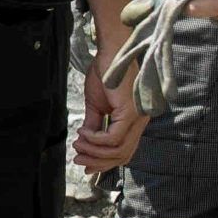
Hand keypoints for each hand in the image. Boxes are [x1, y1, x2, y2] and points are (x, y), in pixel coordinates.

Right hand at [74, 41, 145, 173]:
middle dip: (98, 162)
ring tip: (78, 143)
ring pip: (118, 150)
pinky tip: (83, 131)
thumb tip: (85, 141)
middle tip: (78, 159)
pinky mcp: (130, 112)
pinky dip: (96, 139)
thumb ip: (94, 124)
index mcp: (133, 121)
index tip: (85, 165)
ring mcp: (137, 118)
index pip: (124, 151)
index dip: (104, 162)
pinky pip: (113, 137)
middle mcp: (139, 122)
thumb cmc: (104, 73)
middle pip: (123, 155)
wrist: (109, 52)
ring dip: (94, 151)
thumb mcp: (96, 104)